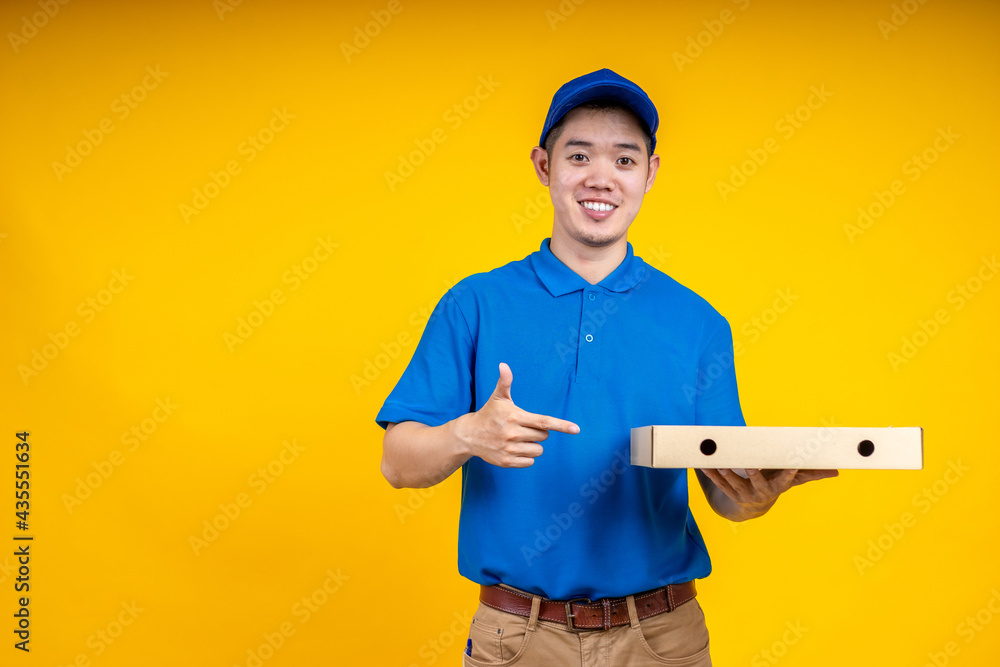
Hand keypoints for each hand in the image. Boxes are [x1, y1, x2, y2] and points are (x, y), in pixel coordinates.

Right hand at [456, 362, 579, 467]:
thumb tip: (503, 364)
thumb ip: (505, 382)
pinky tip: (514, 449)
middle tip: (524, 427)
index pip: (543, 422)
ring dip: (533, 445)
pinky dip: (526, 456)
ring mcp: (509, 448)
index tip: (576, 429)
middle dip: (538, 432)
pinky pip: (529, 462)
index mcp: (515, 417)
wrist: (469, 435)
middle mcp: (512, 433)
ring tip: (518, 439)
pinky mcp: (506, 461)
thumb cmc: (489, 414)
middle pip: (543, 436)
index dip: (561, 425)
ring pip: (537, 450)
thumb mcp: (498, 398)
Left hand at [700, 468, 838, 518]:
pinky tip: (703, 465)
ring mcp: (743, 494)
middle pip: (757, 483)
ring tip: (719, 463)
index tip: (794, 465)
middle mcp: (760, 492)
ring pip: (734, 484)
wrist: (753, 506)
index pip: (785, 481)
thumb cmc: (775, 484)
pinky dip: (711, 474)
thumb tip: (837, 471)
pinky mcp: (728, 493)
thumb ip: (812, 474)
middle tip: (750, 464)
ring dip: (726, 474)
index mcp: (777, 487)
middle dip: (753, 474)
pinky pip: (718, 484)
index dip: (789, 474)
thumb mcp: (792, 480)